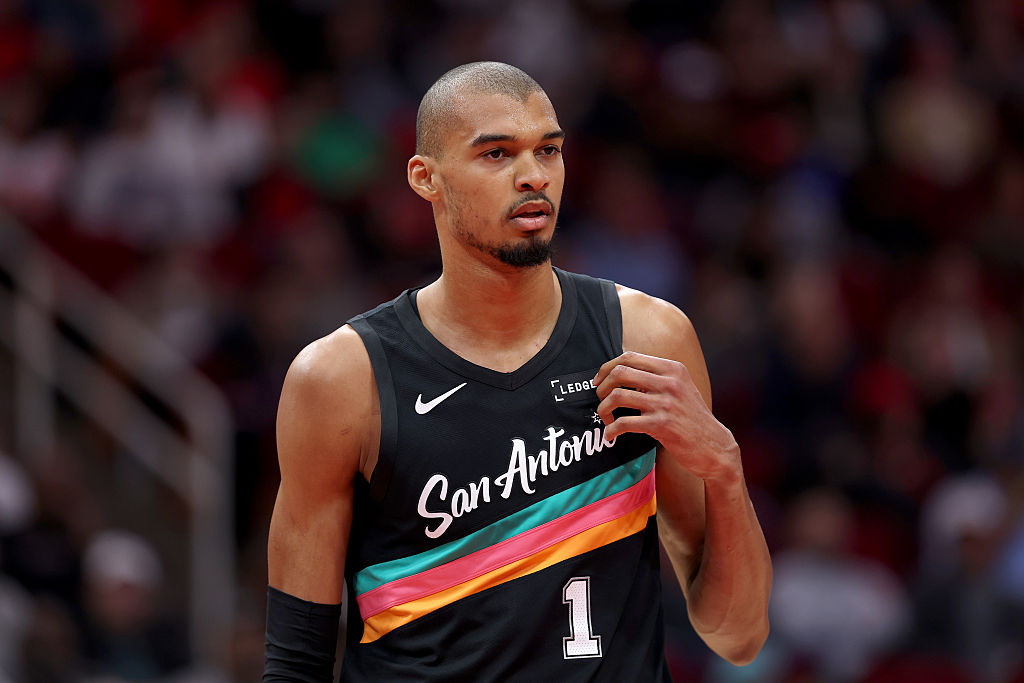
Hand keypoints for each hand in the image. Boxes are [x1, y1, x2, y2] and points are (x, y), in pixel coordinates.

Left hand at [593, 351, 740, 482]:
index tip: (598, 380)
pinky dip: (611, 429)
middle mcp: (669, 382)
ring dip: (603, 408)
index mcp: (672, 368)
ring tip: (605, 418)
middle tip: (600, 399)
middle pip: (620, 373)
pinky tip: (611, 434)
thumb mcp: (680, 388)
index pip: (630, 357)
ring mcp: (666, 403)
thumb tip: (621, 372)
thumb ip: (656, 377)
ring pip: (618, 396)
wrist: (714, 446)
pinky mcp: (662, 425)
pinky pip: (624, 423)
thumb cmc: (692, 418)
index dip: (607, 367)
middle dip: (602, 386)